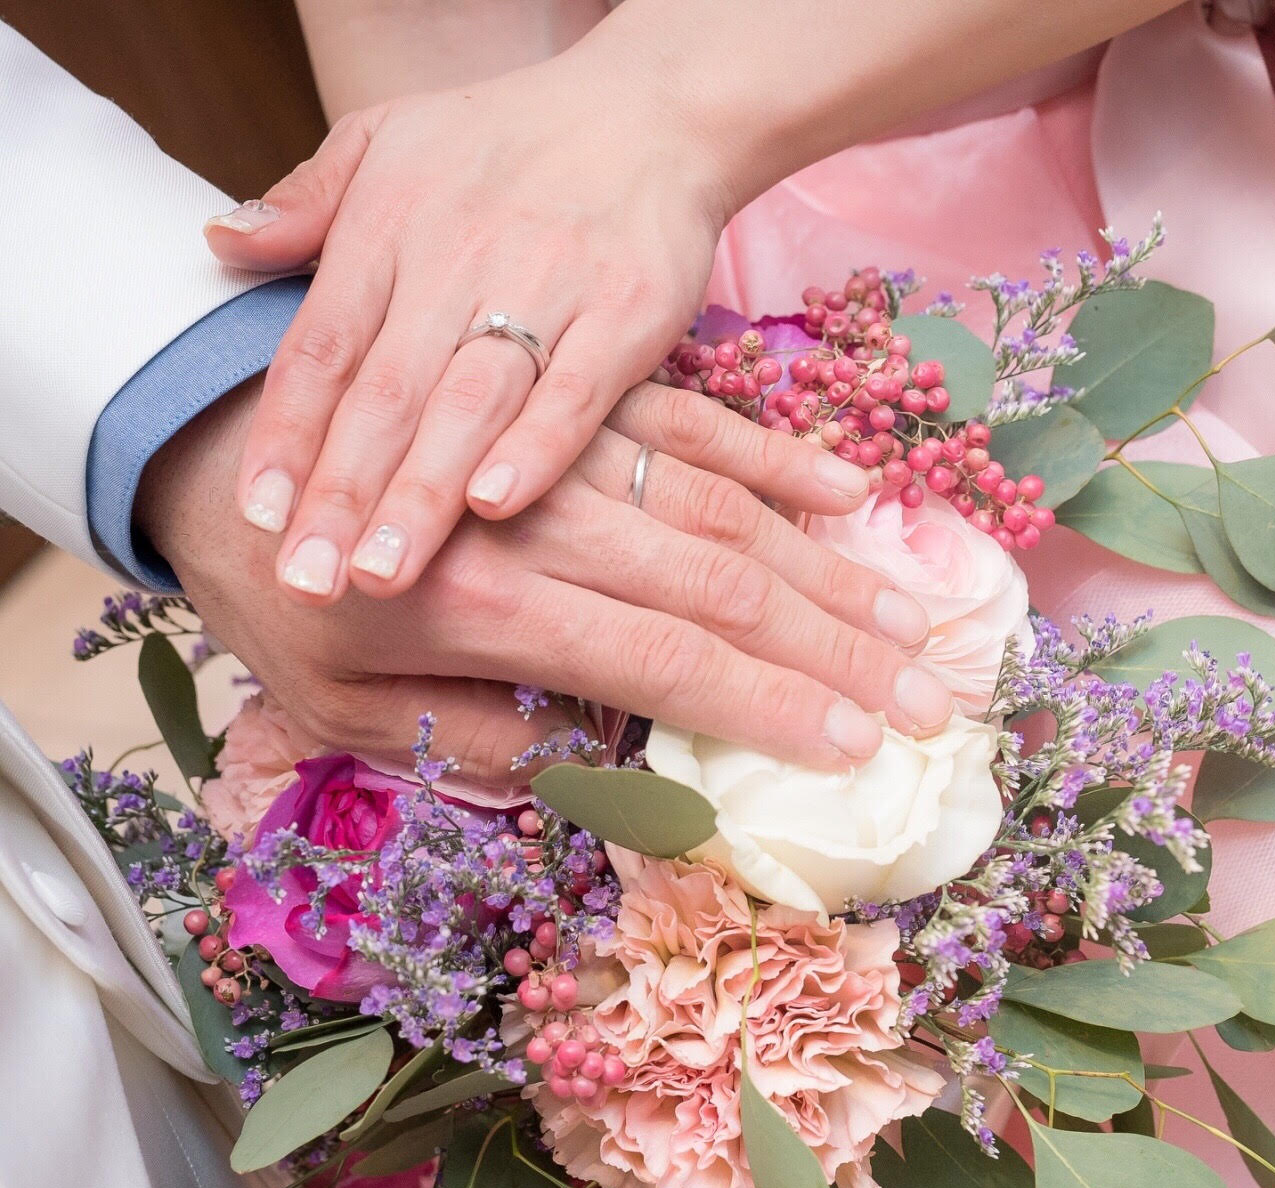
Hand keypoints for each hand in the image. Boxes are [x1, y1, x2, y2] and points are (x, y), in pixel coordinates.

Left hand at [138, 381, 951, 777]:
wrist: (215, 439)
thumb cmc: (282, 592)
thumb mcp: (341, 706)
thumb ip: (481, 740)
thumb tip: (607, 761)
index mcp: (487, 603)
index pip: (663, 658)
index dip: (766, 707)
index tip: (857, 747)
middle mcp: (545, 519)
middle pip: (719, 584)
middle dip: (834, 647)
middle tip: (930, 694)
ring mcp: (565, 449)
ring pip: (723, 505)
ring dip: (827, 567)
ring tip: (914, 618)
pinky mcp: (569, 400)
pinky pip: (689, 422)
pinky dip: (772, 459)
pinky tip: (848, 495)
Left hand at [204, 39, 726, 603]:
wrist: (651, 110)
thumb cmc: (510, 139)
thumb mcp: (390, 137)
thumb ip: (308, 200)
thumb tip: (217, 246)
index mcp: (390, 225)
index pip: (321, 346)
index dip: (286, 436)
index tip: (257, 518)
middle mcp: (458, 259)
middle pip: (385, 394)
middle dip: (342, 493)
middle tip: (307, 582)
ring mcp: (548, 287)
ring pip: (469, 402)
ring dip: (423, 492)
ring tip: (382, 574)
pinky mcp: (627, 313)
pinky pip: (577, 389)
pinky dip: (538, 446)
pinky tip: (496, 506)